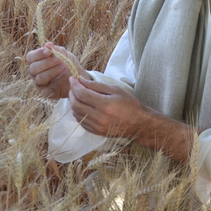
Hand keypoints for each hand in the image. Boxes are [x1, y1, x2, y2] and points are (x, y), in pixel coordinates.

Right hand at [25, 42, 87, 98]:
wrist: (78, 77)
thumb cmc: (68, 63)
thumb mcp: (64, 54)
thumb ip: (56, 50)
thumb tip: (48, 45)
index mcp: (36, 61)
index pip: (30, 57)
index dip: (38, 54)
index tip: (49, 52)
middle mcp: (35, 73)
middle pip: (33, 68)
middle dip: (47, 63)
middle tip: (60, 59)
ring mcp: (39, 84)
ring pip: (40, 78)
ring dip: (53, 71)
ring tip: (65, 67)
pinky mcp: (46, 93)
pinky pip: (49, 87)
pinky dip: (59, 81)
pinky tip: (67, 77)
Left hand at [68, 77, 193, 162]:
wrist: (139, 124)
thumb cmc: (130, 104)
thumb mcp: (115, 90)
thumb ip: (97, 86)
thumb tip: (81, 80)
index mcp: (105, 105)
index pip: (82, 94)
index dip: (74, 85)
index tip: (72, 78)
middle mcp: (99, 117)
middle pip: (76, 104)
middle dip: (71, 94)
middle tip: (73, 86)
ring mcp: (97, 127)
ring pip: (76, 114)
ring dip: (73, 103)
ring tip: (76, 95)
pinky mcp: (96, 132)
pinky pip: (81, 122)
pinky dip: (78, 113)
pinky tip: (81, 106)